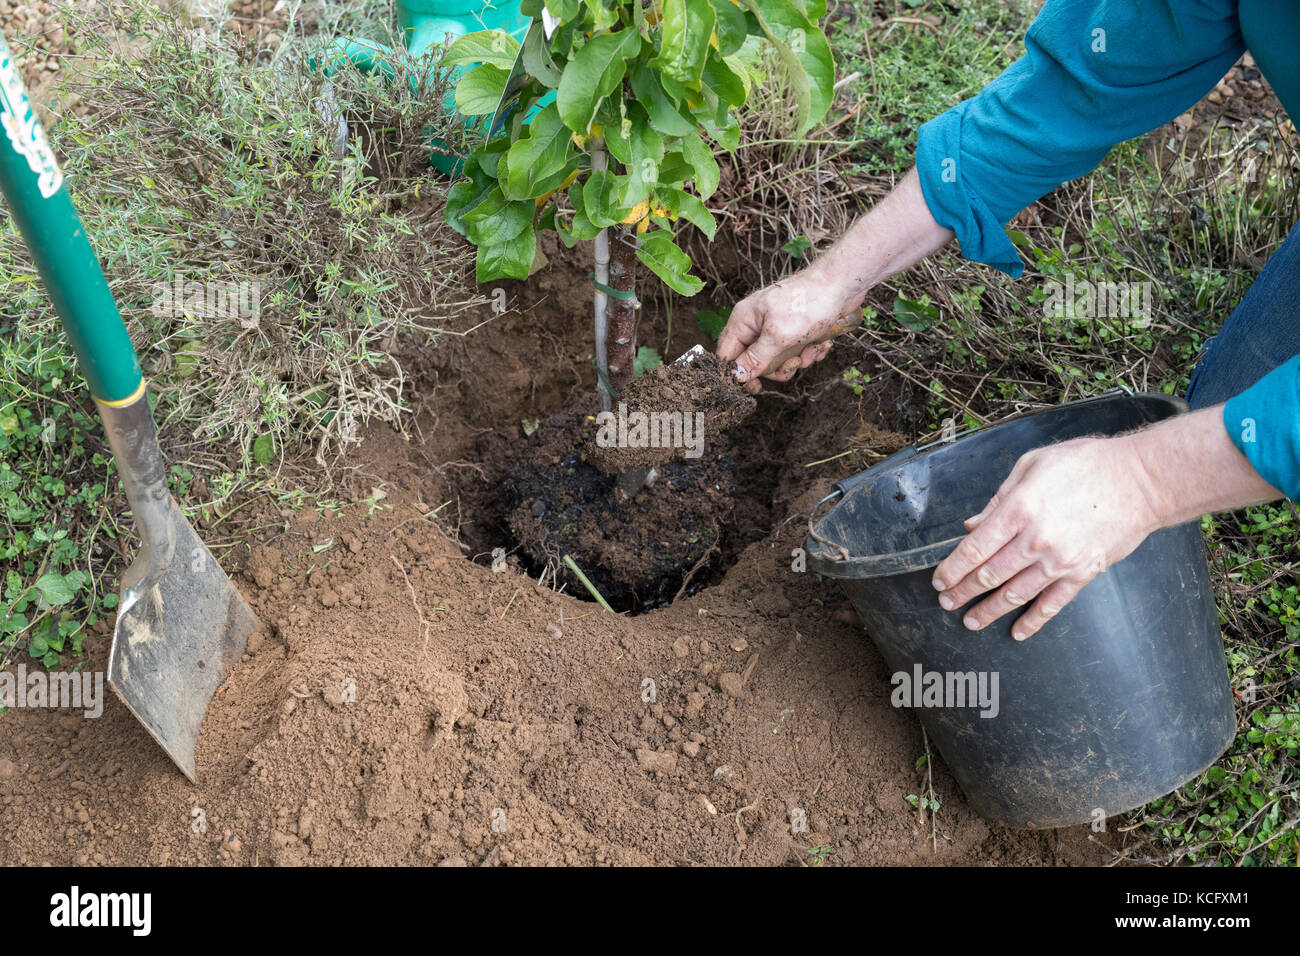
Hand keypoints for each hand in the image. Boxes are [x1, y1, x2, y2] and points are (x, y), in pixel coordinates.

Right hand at [716, 266, 861, 393]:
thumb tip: (735, 376)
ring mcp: (777, 326)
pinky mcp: (796, 330)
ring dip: (798, 360)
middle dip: (777, 367)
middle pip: (755, 361)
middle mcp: (757, 324)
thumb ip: (755, 358)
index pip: (727, 354)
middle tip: (794, 362)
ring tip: (812, 348)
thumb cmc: (808, 302)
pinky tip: (821, 342)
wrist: (842, 284)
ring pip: (778, 360)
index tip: (756, 387)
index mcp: (744, 320)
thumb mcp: (779, 336)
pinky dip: (809, 352)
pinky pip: (795, 352)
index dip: (737, 373)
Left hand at [930, 435, 1162, 640]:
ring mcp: (1059, 561)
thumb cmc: (1087, 464)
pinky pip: (1052, 604)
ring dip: (989, 610)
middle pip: (989, 575)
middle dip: (963, 592)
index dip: (952, 569)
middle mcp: (1035, 540)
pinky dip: (1033, 621)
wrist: (1143, 481)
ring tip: (971, 621)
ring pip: (1015, 594)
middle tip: (947, 603)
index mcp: (1018, 510)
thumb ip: (999, 498)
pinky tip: (1017, 632)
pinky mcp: (1082, 573)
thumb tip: (972, 525)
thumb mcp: (1033, 465)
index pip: (974, 549)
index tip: (939, 581)